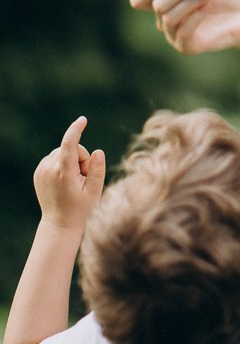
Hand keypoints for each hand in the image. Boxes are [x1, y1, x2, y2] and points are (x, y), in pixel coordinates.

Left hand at [33, 117, 105, 231]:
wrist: (59, 223)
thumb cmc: (81, 208)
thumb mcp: (95, 191)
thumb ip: (97, 170)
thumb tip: (97, 151)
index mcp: (63, 173)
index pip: (69, 145)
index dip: (76, 130)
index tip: (83, 120)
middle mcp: (49, 169)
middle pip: (72, 149)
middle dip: (82, 158)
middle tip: (83, 179)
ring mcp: (41, 170)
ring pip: (64, 152)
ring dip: (73, 161)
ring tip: (73, 182)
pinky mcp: (39, 171)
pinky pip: (56, 157)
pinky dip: (63, 163)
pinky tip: (64, 180)